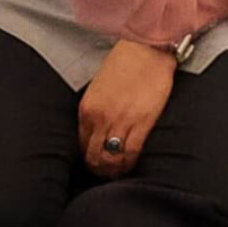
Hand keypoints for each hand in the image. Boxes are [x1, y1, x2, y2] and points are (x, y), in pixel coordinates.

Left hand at [78, 39, 179, 175]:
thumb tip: (98, 130)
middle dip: (99, 169)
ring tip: (119, 174)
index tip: (95, 163)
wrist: (145, 51)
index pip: (81, 144)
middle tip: (107, 174)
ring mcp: (119, 121)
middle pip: (93, 155)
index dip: (88, 157)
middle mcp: (99, 118)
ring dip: (114, 170)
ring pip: (111, 158)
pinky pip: (131, 152)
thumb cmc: (124, 67)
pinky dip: (130, 164)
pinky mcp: (141, 123)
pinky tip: (131, 167)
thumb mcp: (98, 90)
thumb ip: (96, 110)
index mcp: (87, 109)